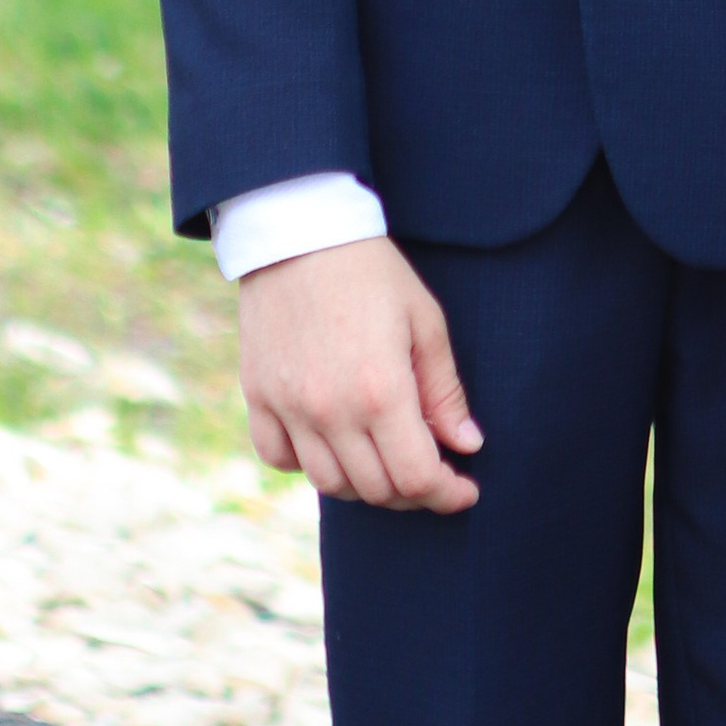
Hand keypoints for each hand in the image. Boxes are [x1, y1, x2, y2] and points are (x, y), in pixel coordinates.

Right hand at [237, 237, 483, 513]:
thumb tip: (467, 445)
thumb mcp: (424, 321)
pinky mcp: (257, 398)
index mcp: (381, 391)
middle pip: (375, 489)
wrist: (299, 232)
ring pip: (329, 484)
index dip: (446, 493)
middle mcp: (331, 411)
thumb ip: (444, 390)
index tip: (465, 491)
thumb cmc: (373, 272)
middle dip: (413, 492)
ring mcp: (288, 408)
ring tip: (387, 461)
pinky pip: (279, 459)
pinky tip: (332, 444)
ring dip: (365, 484)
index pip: (416, 477)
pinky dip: (308, 465)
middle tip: (433, 473)